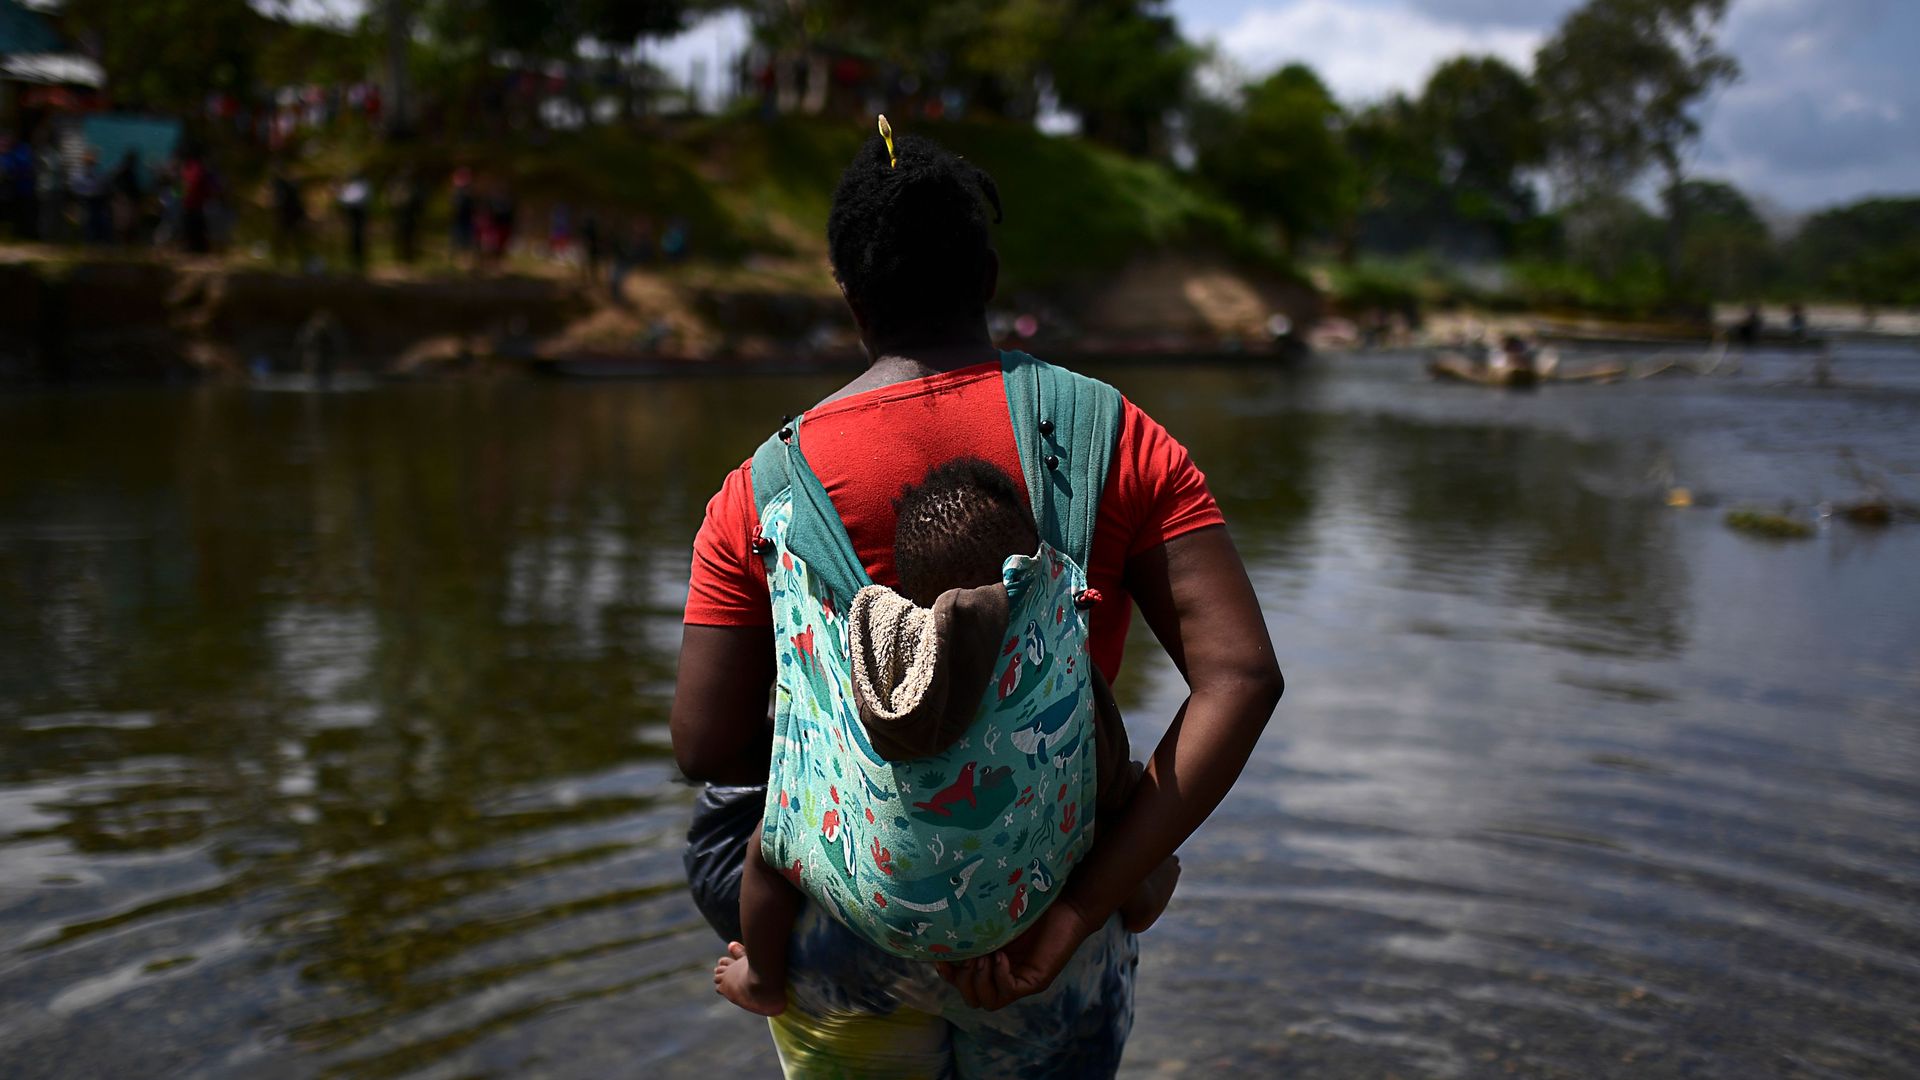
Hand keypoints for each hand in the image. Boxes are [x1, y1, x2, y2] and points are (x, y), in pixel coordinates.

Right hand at [936, 893, 1099, 1009]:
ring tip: (984, 958)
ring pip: (988, 1002)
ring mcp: (1019, 981)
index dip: (947, 975)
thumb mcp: (993, 917)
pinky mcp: (1036, 981)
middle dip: (963, 982)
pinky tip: (1001, 957)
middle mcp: (1003, 976)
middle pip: (972, 998)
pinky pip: (1010, 991)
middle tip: (971, 958)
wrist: (1067, 903)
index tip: (938, 959)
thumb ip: (972, 926)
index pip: (961, 981)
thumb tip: (938, 923)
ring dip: (980, 982)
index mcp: (989, 962)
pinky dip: (1000, 977)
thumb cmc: (1028, 904)